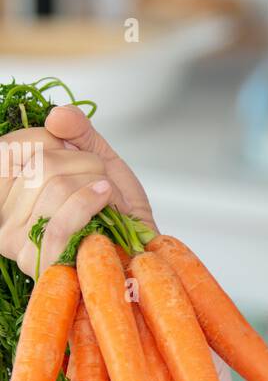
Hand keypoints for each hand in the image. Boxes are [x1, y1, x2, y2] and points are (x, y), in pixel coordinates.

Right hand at [0, 104, 157, 278]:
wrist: (141, 250)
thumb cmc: (116, 210)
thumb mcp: (97, 158)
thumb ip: (77, 130)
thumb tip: (57, 115)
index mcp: (7, 194)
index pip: (7, 149)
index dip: (49, 138)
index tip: (74, 150)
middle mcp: (4, 220)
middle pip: (39, 165)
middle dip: (85, 163)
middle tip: (101, 180)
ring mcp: (18, 245)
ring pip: (54, 187)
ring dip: (96, 184)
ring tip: (107, 197)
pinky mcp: (41, 264)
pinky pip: (60, 223)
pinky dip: (92, 202)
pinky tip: (107, 202)